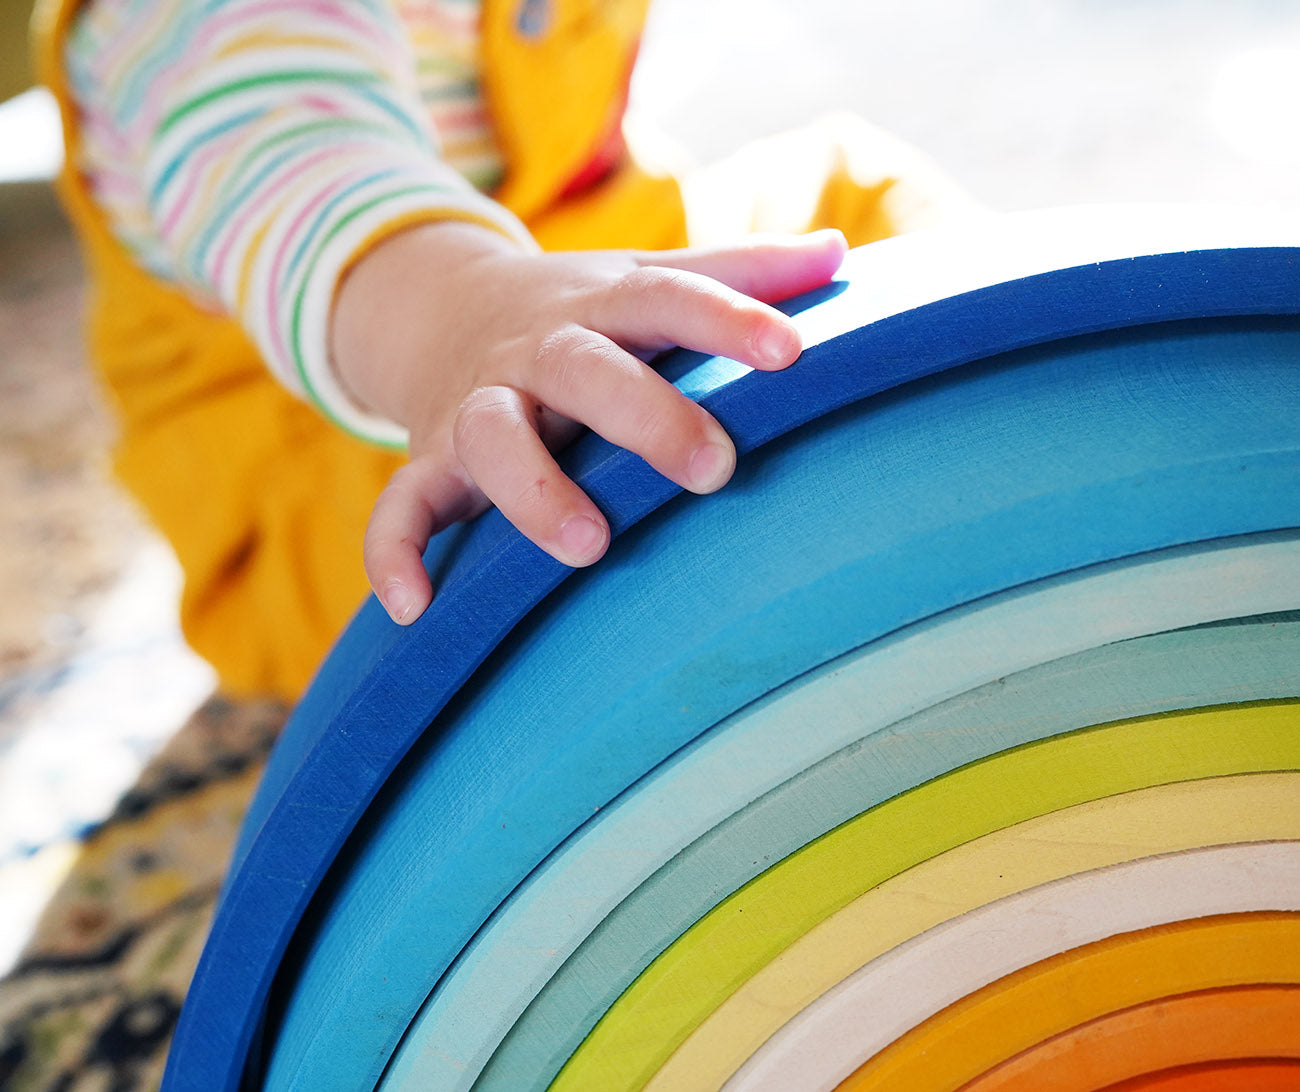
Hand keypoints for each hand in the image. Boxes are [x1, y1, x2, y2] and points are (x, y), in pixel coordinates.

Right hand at [330, 221, 847, 623]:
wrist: (444, 307)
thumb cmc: (582, 314)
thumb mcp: (646, 278)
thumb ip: (736, 272)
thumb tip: (839, 250)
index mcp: (601, 306)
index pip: (666, 296)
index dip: (725, 316)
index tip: (789, 352)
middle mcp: (537, 352)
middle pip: (582, 368)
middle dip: (643, 414)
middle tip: (713, 468)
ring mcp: (476, 406)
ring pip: (490, 436)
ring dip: (531, 488)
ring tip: (588, 546)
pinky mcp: (428, 460)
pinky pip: (398, 504)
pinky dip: (394, 550)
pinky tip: (413, 607)